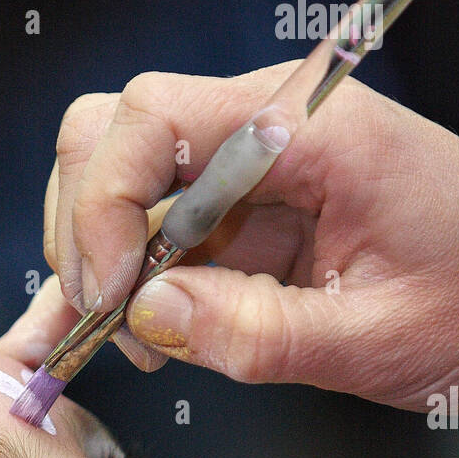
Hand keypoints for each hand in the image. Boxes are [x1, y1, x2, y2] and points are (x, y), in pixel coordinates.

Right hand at [0, 63, 458, 410]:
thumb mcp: (372, 338)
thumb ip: (255, 332)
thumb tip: (150, 314)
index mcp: (310, 129)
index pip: (154, 118)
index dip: (104, 204)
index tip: (110, 292)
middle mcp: (269, 129)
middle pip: (116, 136)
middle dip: (86, 230)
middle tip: (103, 320)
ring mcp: (250, 167)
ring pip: (124, 184)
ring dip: (100, 262)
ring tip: (121, 339)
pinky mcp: (245, 209)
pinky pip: (157, 228)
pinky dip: (124, 280)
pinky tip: (121, 328)